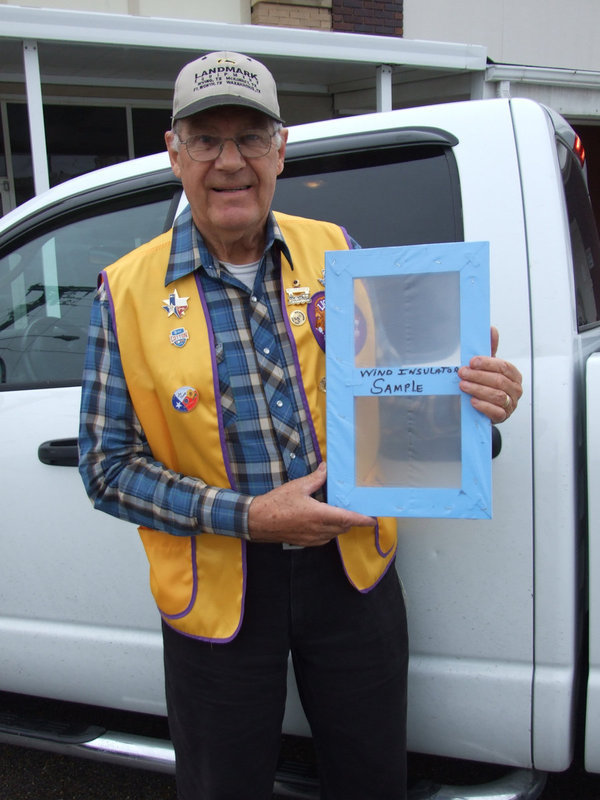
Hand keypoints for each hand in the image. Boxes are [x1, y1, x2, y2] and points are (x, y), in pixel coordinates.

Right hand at [248, 462, 375, 545]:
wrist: (257, 521)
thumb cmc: (276, 503)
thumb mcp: (297, 487)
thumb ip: (315, 479)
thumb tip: (326, 468)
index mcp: (319, 515)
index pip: (347, 519)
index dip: (362, 520)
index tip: (373, 519)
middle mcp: (319, 529)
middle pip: (344, 527)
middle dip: (352, 520)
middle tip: (357, 511)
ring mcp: (312, 538)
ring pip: (335, 534)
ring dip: (341, 525)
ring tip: (341, 514)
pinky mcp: (305, 542)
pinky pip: (325, 538)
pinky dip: (330, 531)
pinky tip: (325, 521)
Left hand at [458, 327, 522, 422]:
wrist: (488, 408)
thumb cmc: (490, 385)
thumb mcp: (490, 367)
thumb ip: (491, 349)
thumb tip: (491, 329)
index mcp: (514, 375)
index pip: (503, 367)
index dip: (487, 363)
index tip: (472, 362)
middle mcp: (515, 389)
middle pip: (499, 381)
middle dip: (478, 376)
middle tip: (462, 373)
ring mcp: (511, 404)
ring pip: (497, 396)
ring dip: (478, 389)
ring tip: (463, 386)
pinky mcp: (504, 416)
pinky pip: (496, 411)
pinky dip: (484, 406)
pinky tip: (472, 401)